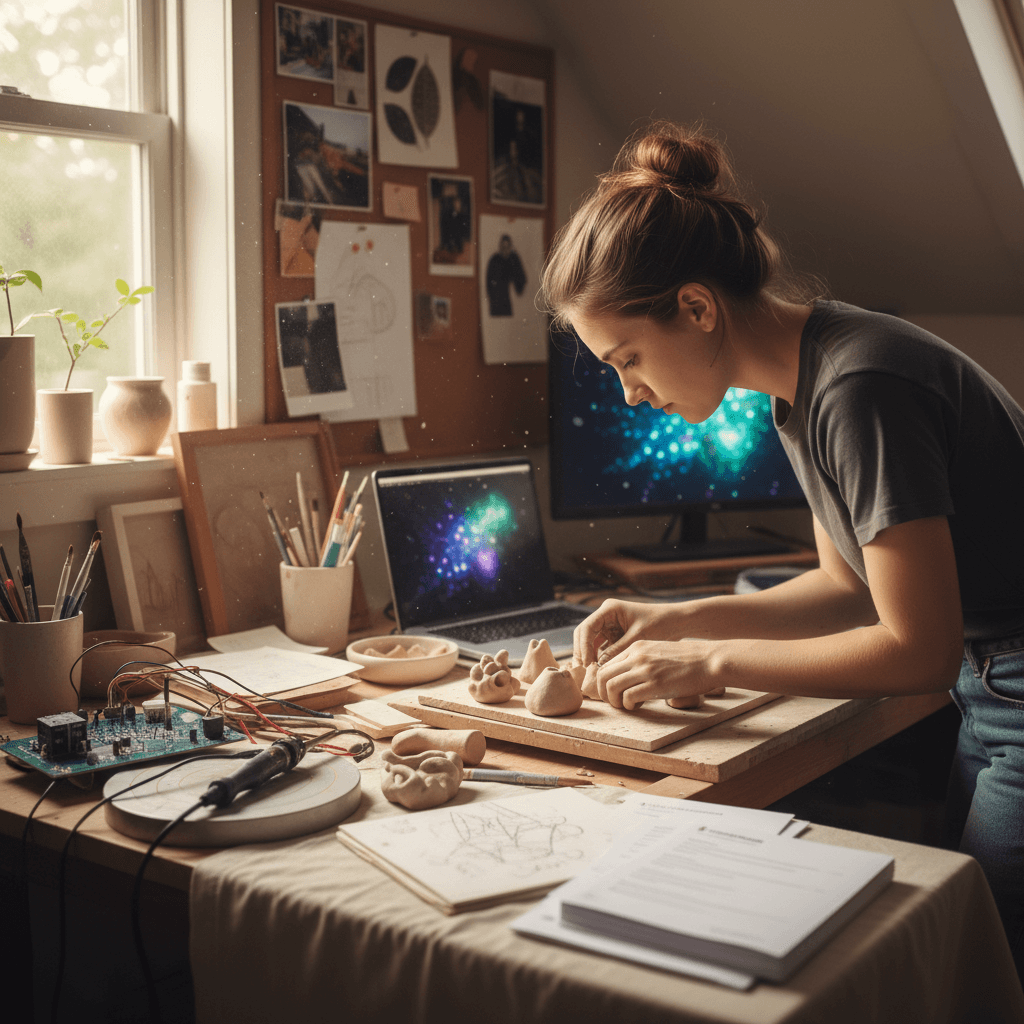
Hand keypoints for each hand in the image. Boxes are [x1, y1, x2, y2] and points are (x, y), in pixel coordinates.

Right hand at [573, 598, 689, 666]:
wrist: (676, 622)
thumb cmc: (660, 625)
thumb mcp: (637, 638)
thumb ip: (617, 650)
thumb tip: (599, 667)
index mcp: (610, 609)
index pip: (587, 627)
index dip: (584, 646)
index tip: (587, 664)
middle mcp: (606, 615)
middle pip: (584, 633)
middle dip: (582, 651)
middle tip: (584, 671)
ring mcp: (609, 624)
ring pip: (590, 641)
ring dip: (589, 655)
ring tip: (592, 673)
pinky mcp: (614, 634)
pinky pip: (600, 646)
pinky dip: (599, 657)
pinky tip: (602, 670)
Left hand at [596, 639, 718, 709]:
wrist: (709, 660)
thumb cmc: (687, 660)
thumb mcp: (658, 652)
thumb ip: (641, 661)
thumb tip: (627, 679)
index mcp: (636, 647)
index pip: (605, 665)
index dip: (605, 682)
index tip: (614, 692)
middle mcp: (636, 656)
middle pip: (602, 676)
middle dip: (604, 693)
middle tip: (614, 702)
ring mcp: (645, 669)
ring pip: (611, 686)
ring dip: (614, 701)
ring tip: (626, 706)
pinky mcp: (655, 683)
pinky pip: (628, 697)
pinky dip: (629, 705)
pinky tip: (638, 706)